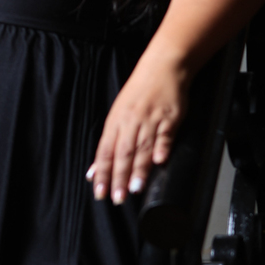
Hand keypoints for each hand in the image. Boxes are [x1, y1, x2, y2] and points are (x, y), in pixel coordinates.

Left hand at [87, 51, 188, 205]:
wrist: (163, 67)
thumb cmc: (139, 92)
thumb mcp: (118, 114)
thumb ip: (109, 144)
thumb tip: (94, 170)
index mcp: (115, 122)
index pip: (105, 151)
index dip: (102, 173)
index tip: (99, 192)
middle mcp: (131, 122)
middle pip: (122, 153)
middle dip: (119, 177)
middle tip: (117, 198)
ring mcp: (151, 119)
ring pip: (142, 147)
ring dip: (138, 169)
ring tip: (135, 189)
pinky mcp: (170, 117)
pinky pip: (165, 134)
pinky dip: (162, 147)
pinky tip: (160, 161)